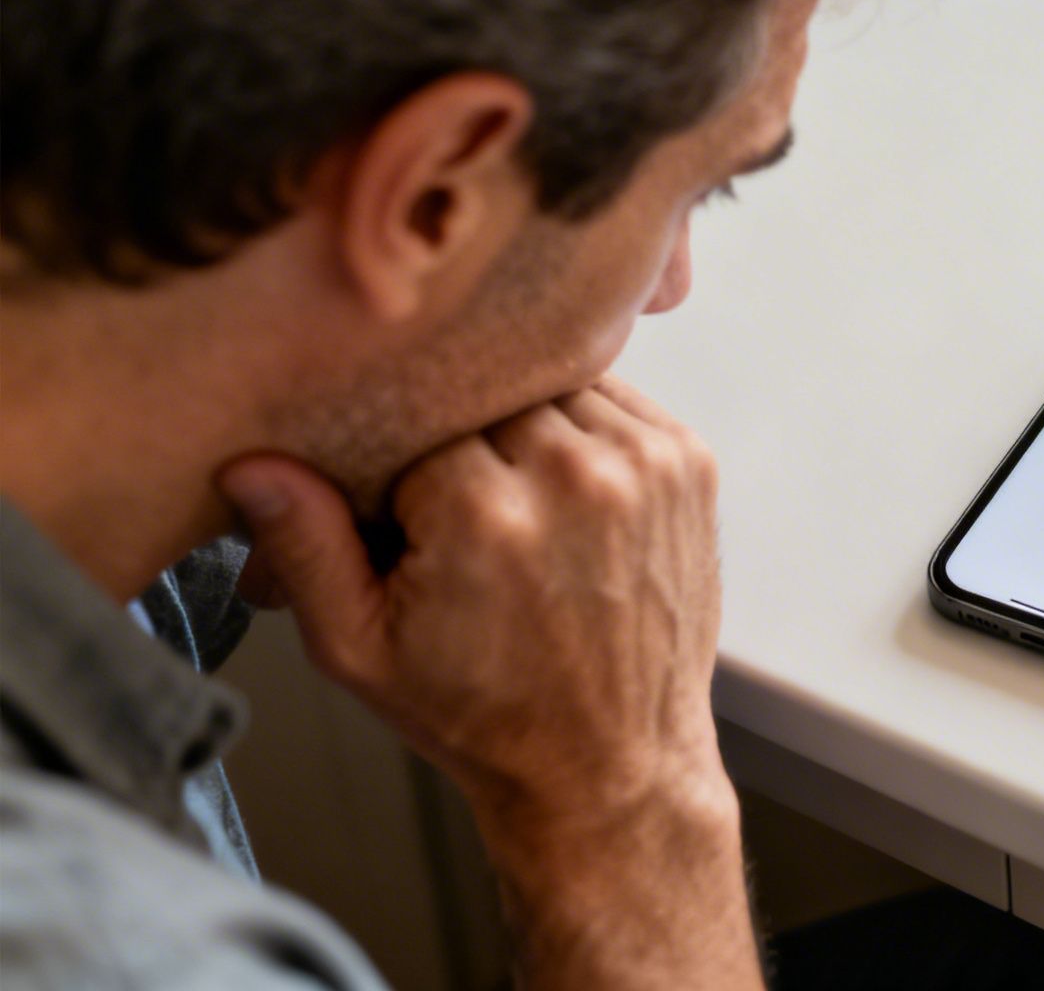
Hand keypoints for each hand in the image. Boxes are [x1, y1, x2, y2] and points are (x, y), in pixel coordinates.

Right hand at [222, 377, 761, 988]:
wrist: (613, 761)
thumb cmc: (482, 714)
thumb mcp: (361, 649)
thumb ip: (305, 546)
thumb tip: (251, 464)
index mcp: (483, 513)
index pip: (409, 416)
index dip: (393, 460)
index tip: (399, 508)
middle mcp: (573, 475)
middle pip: (483, 392)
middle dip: (459, 439)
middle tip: (453, 508)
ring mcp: (644, 462)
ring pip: (551, 384)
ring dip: (523, 424)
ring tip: (514, 503)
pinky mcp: (690, 460)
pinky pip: (613, 397)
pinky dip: (582, 429)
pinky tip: (565, 495)